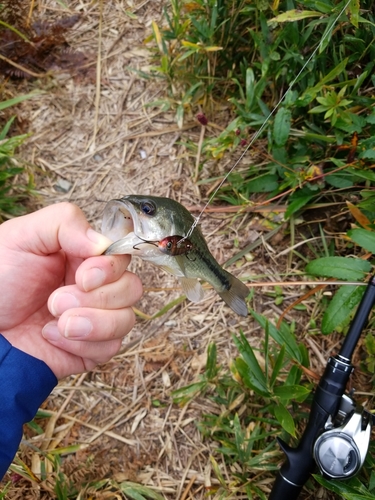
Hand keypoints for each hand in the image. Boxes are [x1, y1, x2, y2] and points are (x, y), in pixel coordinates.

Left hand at [0, 202, 142, 378]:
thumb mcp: (22, 237)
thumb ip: (64, 223)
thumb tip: (103, 243)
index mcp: (84, 257)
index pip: (122, 258)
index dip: (110, 269)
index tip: (83, 276)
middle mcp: (96, 287)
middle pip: (132, 288)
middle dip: (96, 298)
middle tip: (55, 301)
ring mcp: (97, 318)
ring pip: (127, 320)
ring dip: (92, 323)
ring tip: (55, 321)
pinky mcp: (91, 348)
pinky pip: (110, 347)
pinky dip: (81, 344)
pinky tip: (52, 337)